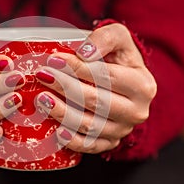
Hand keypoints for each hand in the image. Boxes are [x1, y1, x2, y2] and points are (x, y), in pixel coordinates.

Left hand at [35, 23, 156, 153]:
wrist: (126, 86)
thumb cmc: (119, 60)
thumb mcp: (119, 39)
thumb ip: (106, 38)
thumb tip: (84, 53)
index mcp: (142, 85)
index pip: (106, 77)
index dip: (77, 68)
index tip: (53, 60)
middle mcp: (136, 111)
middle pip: (96, 101)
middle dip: (65, 87)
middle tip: (42, 76)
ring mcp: (122, 130)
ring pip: (90, 125)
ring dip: (63, 113)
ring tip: (42, 99)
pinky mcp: (109, 142)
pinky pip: (89, 145)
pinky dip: (72, 140)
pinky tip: (57, 131)